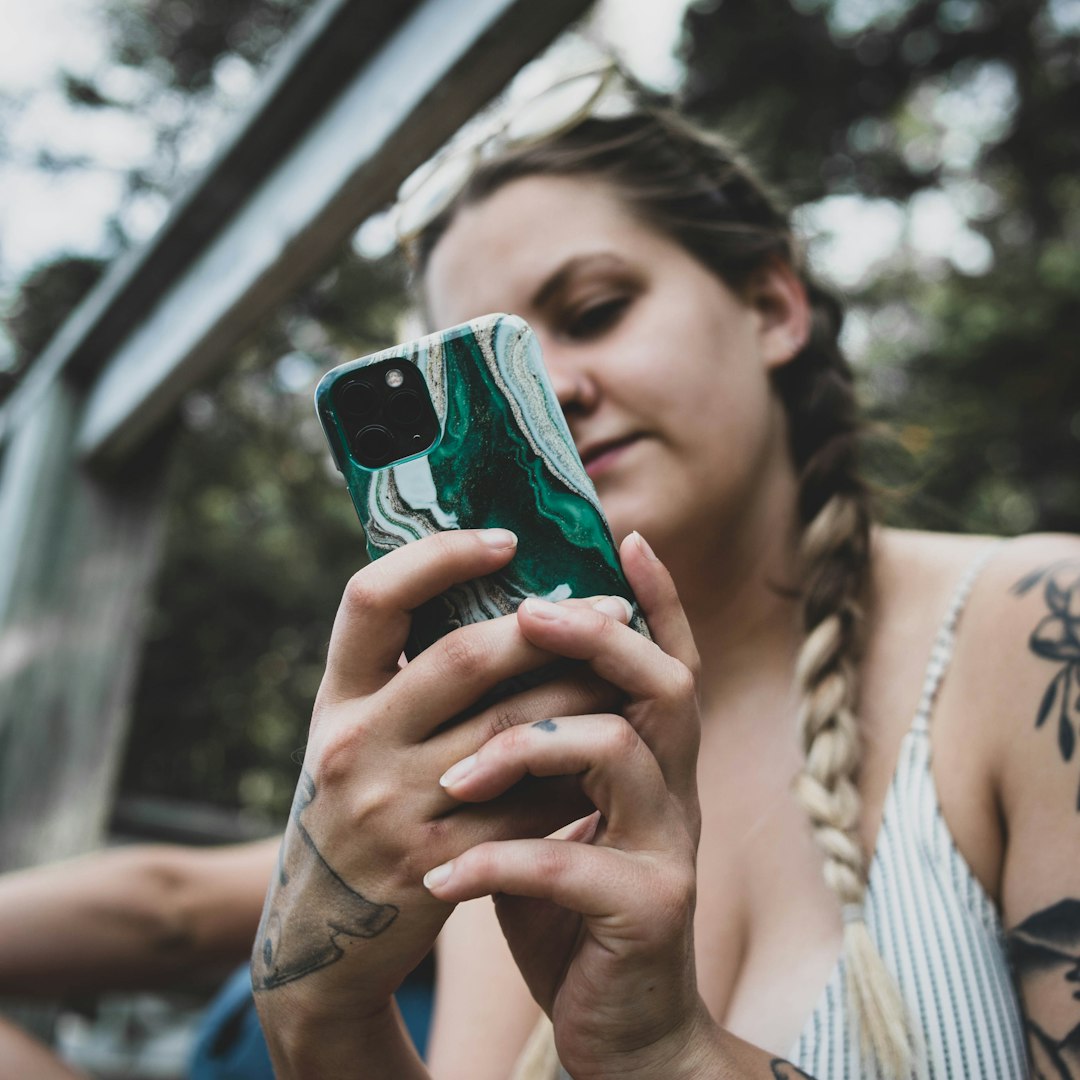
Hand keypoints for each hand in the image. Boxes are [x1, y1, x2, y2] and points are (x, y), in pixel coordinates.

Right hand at [251, 529, 628, 1030]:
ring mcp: (393, 808)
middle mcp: (355, 745)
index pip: (371, 599)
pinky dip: (578, 771)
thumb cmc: (355, 809)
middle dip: (549, 625)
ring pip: (514, 729)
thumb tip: (496, 591)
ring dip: (583, 692)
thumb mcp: (355, 734)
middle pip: (462, 657)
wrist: (319, 938)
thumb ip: (402, 676)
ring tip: (630, 667)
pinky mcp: (436, 865)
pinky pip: (529, 804)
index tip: (507, 538)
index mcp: (335, 699)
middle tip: (612, 603)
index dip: (439, 556)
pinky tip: (617, 746)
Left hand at [425, 532, 719, 1078]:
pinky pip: (567, 864)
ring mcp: (670, 849)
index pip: (670, 661)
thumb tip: (468, 675)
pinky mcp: (648, 911)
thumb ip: (534, 757)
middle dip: (594, 636)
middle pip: (663, 682)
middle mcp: (677, 793)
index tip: (626, 539)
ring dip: (524, 748)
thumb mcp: (555, 821)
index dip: (659, 599)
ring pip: (617, 753)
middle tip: (528, 611)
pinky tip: (441, 882)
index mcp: (654, 765)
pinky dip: (493, 864)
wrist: (623, 1031)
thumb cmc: (570, 912)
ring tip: (455, 778)